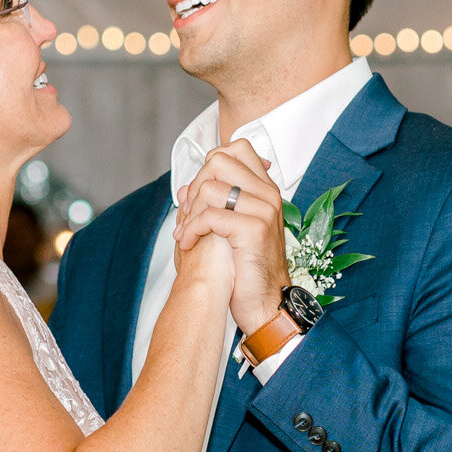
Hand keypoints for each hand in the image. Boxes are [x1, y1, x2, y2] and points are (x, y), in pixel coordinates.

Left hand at [175, 141, 288, 337]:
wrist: (264, 302)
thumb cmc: (245, 268)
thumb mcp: (230, 229)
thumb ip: (212, 204)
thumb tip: (183, 188)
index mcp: (265, 189)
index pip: (236, 148)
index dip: (209, 165)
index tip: (200, 194)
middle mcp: (268, 194)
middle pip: (219, 160)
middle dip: (196, 186)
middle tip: (190, 212)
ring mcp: (264, 210)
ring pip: (209, 187)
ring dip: (190, 211)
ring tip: (188, 232)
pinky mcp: (254, 229)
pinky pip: (210, 215)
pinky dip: (192, 229)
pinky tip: (190, 243)